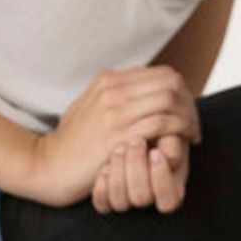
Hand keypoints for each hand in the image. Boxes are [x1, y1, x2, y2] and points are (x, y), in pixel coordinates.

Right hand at [18, 67, 199, 205]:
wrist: (47, 166)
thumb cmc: (71, 144)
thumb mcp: (90, 107)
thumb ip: (115, 95)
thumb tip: (141, 87)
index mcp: (109, 80)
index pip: (162, 73)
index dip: (183, 92)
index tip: (186, 112)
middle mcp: (113, 89)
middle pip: (171, 82)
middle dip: (190, 103)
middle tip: (194, 125)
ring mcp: (115, 110)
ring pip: (169, 100)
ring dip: (188, 118)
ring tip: (191, 135)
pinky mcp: (118, 134)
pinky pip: (161, 123)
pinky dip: (178, 131)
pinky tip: (181, 143)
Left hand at [92, 133, 189, 214]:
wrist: (135, 134)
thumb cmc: (158, 135)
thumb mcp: (170, 136)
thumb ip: (172, 144)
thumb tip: (169, 157)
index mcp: (170, 191)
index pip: (168, 201)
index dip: (161, 178)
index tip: (155, 152)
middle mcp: (148, 200)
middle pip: (141, 198)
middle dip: (136, 167)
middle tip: (135, 141)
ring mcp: (127, 202)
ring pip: (120, 203)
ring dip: (118, 173)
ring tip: (120, 148)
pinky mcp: (107, 201)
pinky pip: (101, 204)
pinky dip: (102, 185)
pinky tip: (106, 166)